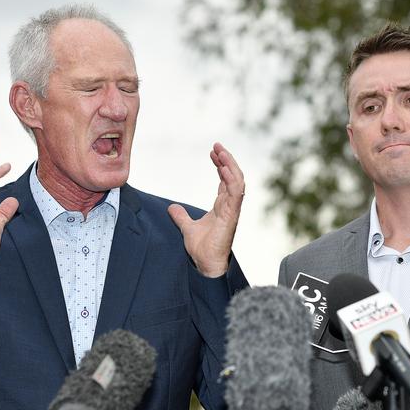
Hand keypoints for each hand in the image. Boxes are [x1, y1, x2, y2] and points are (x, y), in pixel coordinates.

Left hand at [168, 142, 244, 277]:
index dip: (221, 165)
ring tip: (221, 151)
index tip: (212, 152)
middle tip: (217, 146)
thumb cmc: (202, 249)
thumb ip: (181, 217)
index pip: (225, 180)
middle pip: (233, 176)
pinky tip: (224, 167)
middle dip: (227, 160)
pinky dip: (232, 179)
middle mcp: (229, 206)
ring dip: (231, 165)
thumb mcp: (187, 227)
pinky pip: (236, 193)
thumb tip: (172, 208)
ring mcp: (232, 210)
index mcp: (222, 206)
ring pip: (238, 181)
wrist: (206, 263)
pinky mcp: (232, 215)